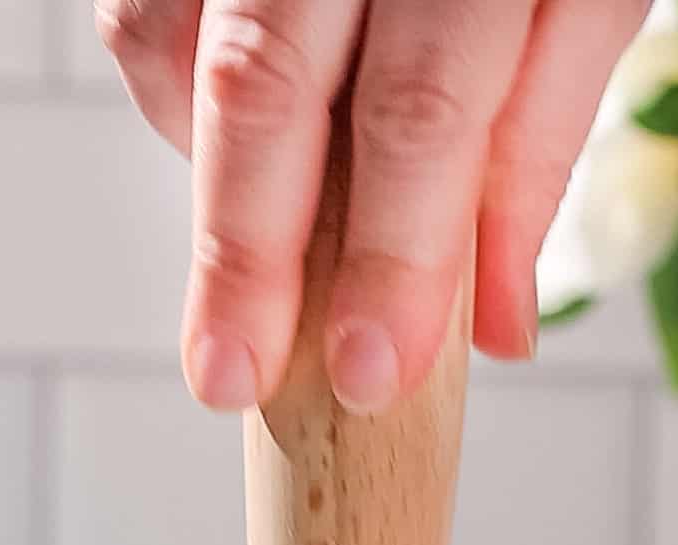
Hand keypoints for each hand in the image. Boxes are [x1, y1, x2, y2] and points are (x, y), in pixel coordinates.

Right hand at [96, 0, 644, 409]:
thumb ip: (534, 153)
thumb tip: (493, 331)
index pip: (424, 106)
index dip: (394, 252)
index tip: (371, 374)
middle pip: (267, 80)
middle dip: (246, 251)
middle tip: (229, 375)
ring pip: (179, 41)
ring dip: (205, 176)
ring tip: (247, 261)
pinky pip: (142, 3)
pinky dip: (173, 94)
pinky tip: (235, 142)